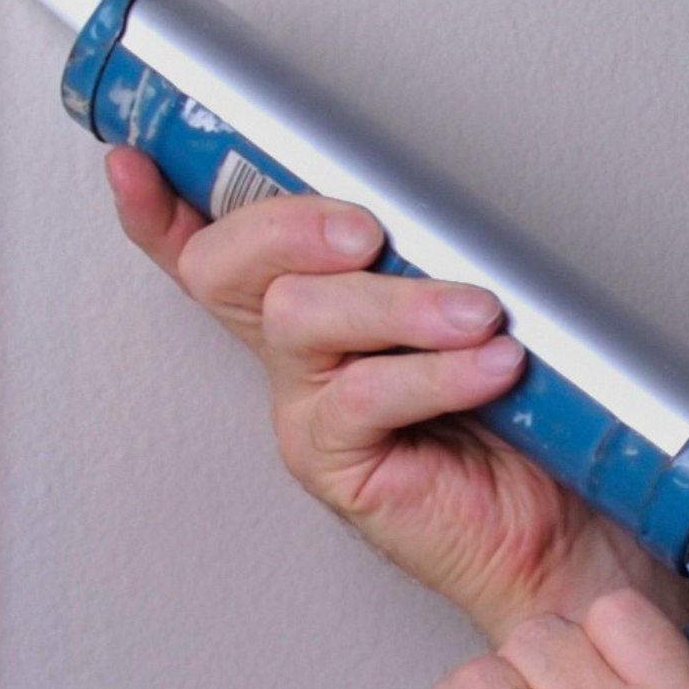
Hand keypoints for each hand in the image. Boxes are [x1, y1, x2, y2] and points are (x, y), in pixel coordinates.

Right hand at [105, 147, 688, 643]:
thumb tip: (442, 203)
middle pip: (232, 265)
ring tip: (479, 313)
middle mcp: (295, 353)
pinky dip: (436, 372)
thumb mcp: (468, 308)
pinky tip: (488, 366)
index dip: (159, 207)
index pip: (213, 247)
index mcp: (311, 303)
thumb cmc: (517, 415)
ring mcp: (307, 407)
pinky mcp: (336, 463)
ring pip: (302, 318)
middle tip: (370, 228)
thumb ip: (430, 253)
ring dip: (399, 303)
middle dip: (292, 225)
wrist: (556, 527)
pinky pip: (365, 397)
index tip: (132, 161)